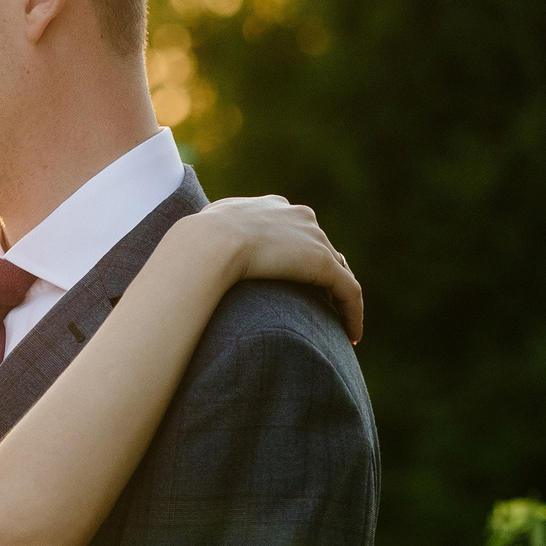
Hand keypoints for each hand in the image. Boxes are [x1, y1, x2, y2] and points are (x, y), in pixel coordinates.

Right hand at [199, 195, 362, 342]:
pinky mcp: (324, 263)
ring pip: (339, 272)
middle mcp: (300, 217)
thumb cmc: (197, 242)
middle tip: (323, 307)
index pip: (298, 231)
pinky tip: (352, 337)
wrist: (208, 244)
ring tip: (339, 325)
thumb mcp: (204, 229)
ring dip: (340, 298)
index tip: (294, 279)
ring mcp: (314, 239)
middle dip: (325, 277)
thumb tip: (191, 251)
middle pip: (323, 248)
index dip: (299, 256)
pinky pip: (349, 292)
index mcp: (273, 207)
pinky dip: (353, 314)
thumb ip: (211, 234)